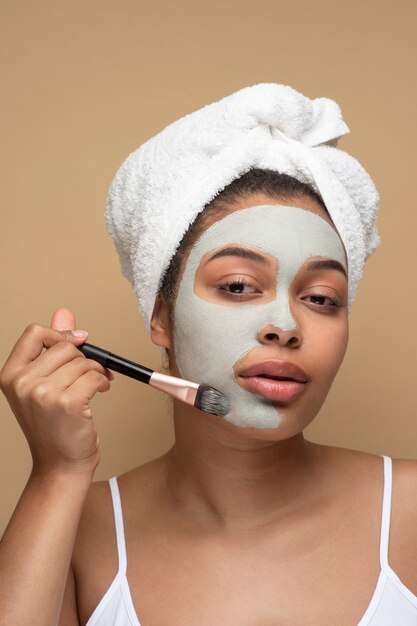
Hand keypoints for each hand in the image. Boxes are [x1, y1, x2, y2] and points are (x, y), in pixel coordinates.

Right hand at [0, 308, 112, 475]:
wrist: (60, 465)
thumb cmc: (55, 426)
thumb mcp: (45, 384)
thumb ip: (53, 347)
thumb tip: (64, 313)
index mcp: (10, 375)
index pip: (34, 332)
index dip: (59, 334)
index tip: (76, 344)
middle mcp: (21, 383)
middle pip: (65, 346)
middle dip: (84, 359)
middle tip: (89, 374)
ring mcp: (42, 393)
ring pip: (83, 361)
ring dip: (96, 372)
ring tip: (94, 386)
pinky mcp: (66, 403)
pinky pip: (95, 376)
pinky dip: (103, 383)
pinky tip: (99, 393)